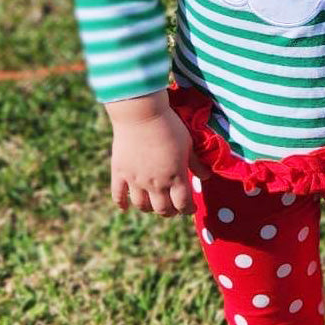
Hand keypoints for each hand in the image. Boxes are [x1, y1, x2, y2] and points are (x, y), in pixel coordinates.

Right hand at [106, 91, 210, 217]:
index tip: (190, 208)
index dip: (188, 210)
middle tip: (172, 206)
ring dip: (149, 208)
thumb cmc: (169, 126)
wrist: (141, 113)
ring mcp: (136, 180)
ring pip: (142, 206)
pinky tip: (125, 207)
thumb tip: (206, 176)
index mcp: (176, 177)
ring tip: (153, 203)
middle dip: (170, 211)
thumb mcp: (187, 144)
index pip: (183, 205)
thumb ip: (196, 163)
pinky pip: (118, 195)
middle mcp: (156, 184)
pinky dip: (122, 203)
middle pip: (163, 209)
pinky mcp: (120, 173)